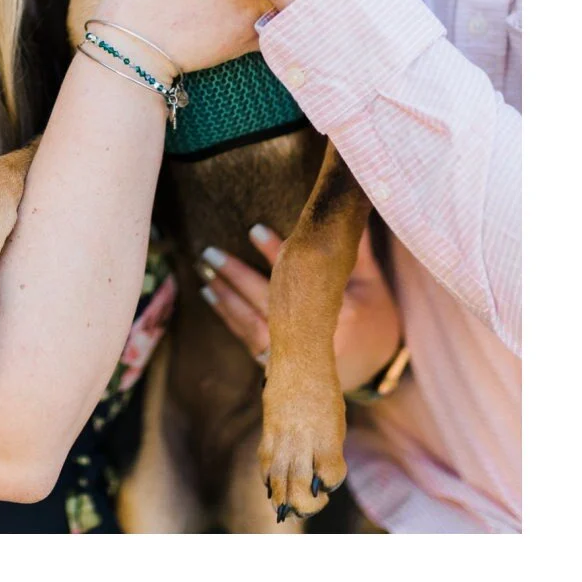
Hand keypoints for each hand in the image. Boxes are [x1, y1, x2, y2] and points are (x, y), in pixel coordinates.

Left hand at [199, 227, 401, 393]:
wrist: (375, 371)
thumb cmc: (375, 319)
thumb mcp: (373, 283)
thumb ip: (358, 251)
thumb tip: (347, 211)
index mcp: (342, 312)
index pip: (302, 278)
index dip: (276, 252)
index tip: (254, 230)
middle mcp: (314, 338)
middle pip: (268, 302)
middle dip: (237, 276)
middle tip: (211, 254)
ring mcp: (295, 357)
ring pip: (252, 323)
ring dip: (226, 296)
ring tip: (205, 271)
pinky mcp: (280, 366)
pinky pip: (248, 338)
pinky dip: (229, 316)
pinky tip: (212, 296)